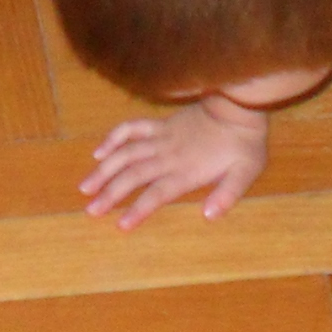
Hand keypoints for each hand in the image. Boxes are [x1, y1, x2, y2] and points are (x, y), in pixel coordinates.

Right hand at [81, 96, 269, 228]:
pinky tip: (99, 152)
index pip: (156, 194)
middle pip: (133, 176)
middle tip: (90, 210)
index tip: (120, 225)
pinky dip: (113, 138)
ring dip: (104, 170)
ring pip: (125, 153)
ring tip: (85, 187)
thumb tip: (209, 216)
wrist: (240, 106)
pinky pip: (131, 128)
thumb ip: (228, 194)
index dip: (138, 210)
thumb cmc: (244, 144)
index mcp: (186, 171)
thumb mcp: (246, 172)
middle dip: (110, 194)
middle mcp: (168, 156)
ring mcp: (162, 138)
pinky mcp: (160, 124)